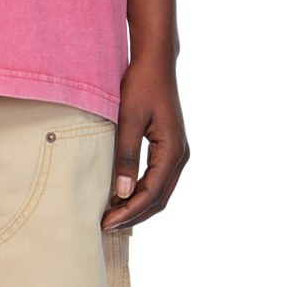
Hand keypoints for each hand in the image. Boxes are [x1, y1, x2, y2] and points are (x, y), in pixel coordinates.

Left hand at [101, 55, 188, 231]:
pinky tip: (124, 194)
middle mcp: (180, 155)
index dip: (127, 211)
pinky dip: (142, 191)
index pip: (150, 193)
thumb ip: (126, 155)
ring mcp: (177, 151)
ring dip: (138, 205)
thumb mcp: (130, 118)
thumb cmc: (141, 84)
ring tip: (112, 216)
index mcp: (173, 151)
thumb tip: (121, 192)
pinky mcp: (169, 146)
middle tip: (106, 225)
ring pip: (160, 191)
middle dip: (133, 214)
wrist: (156, 60)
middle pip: (158, 198)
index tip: (105, 222)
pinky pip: (158, 178)